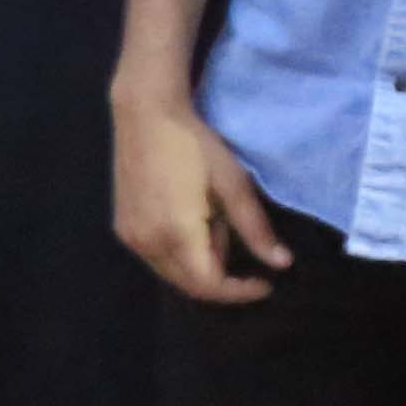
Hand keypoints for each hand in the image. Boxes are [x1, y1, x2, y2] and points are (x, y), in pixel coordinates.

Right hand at [110, 80, 290, 304]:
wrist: (145, 114)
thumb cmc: (193, 144)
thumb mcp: (232, 184)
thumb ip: (255, 228)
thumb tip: (282, 263)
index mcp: (176, 234)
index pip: (209, 285)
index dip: (240, 291)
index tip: (266, 283)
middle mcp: (147, 244)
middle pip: (189, 285)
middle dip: (222, 280)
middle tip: (248, 258)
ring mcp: (130, 237)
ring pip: (172, 273)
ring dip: (200, 265)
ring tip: (218, 228)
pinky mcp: (123, 228)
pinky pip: (157, 257)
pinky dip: (181, 254)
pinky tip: (193, 224)